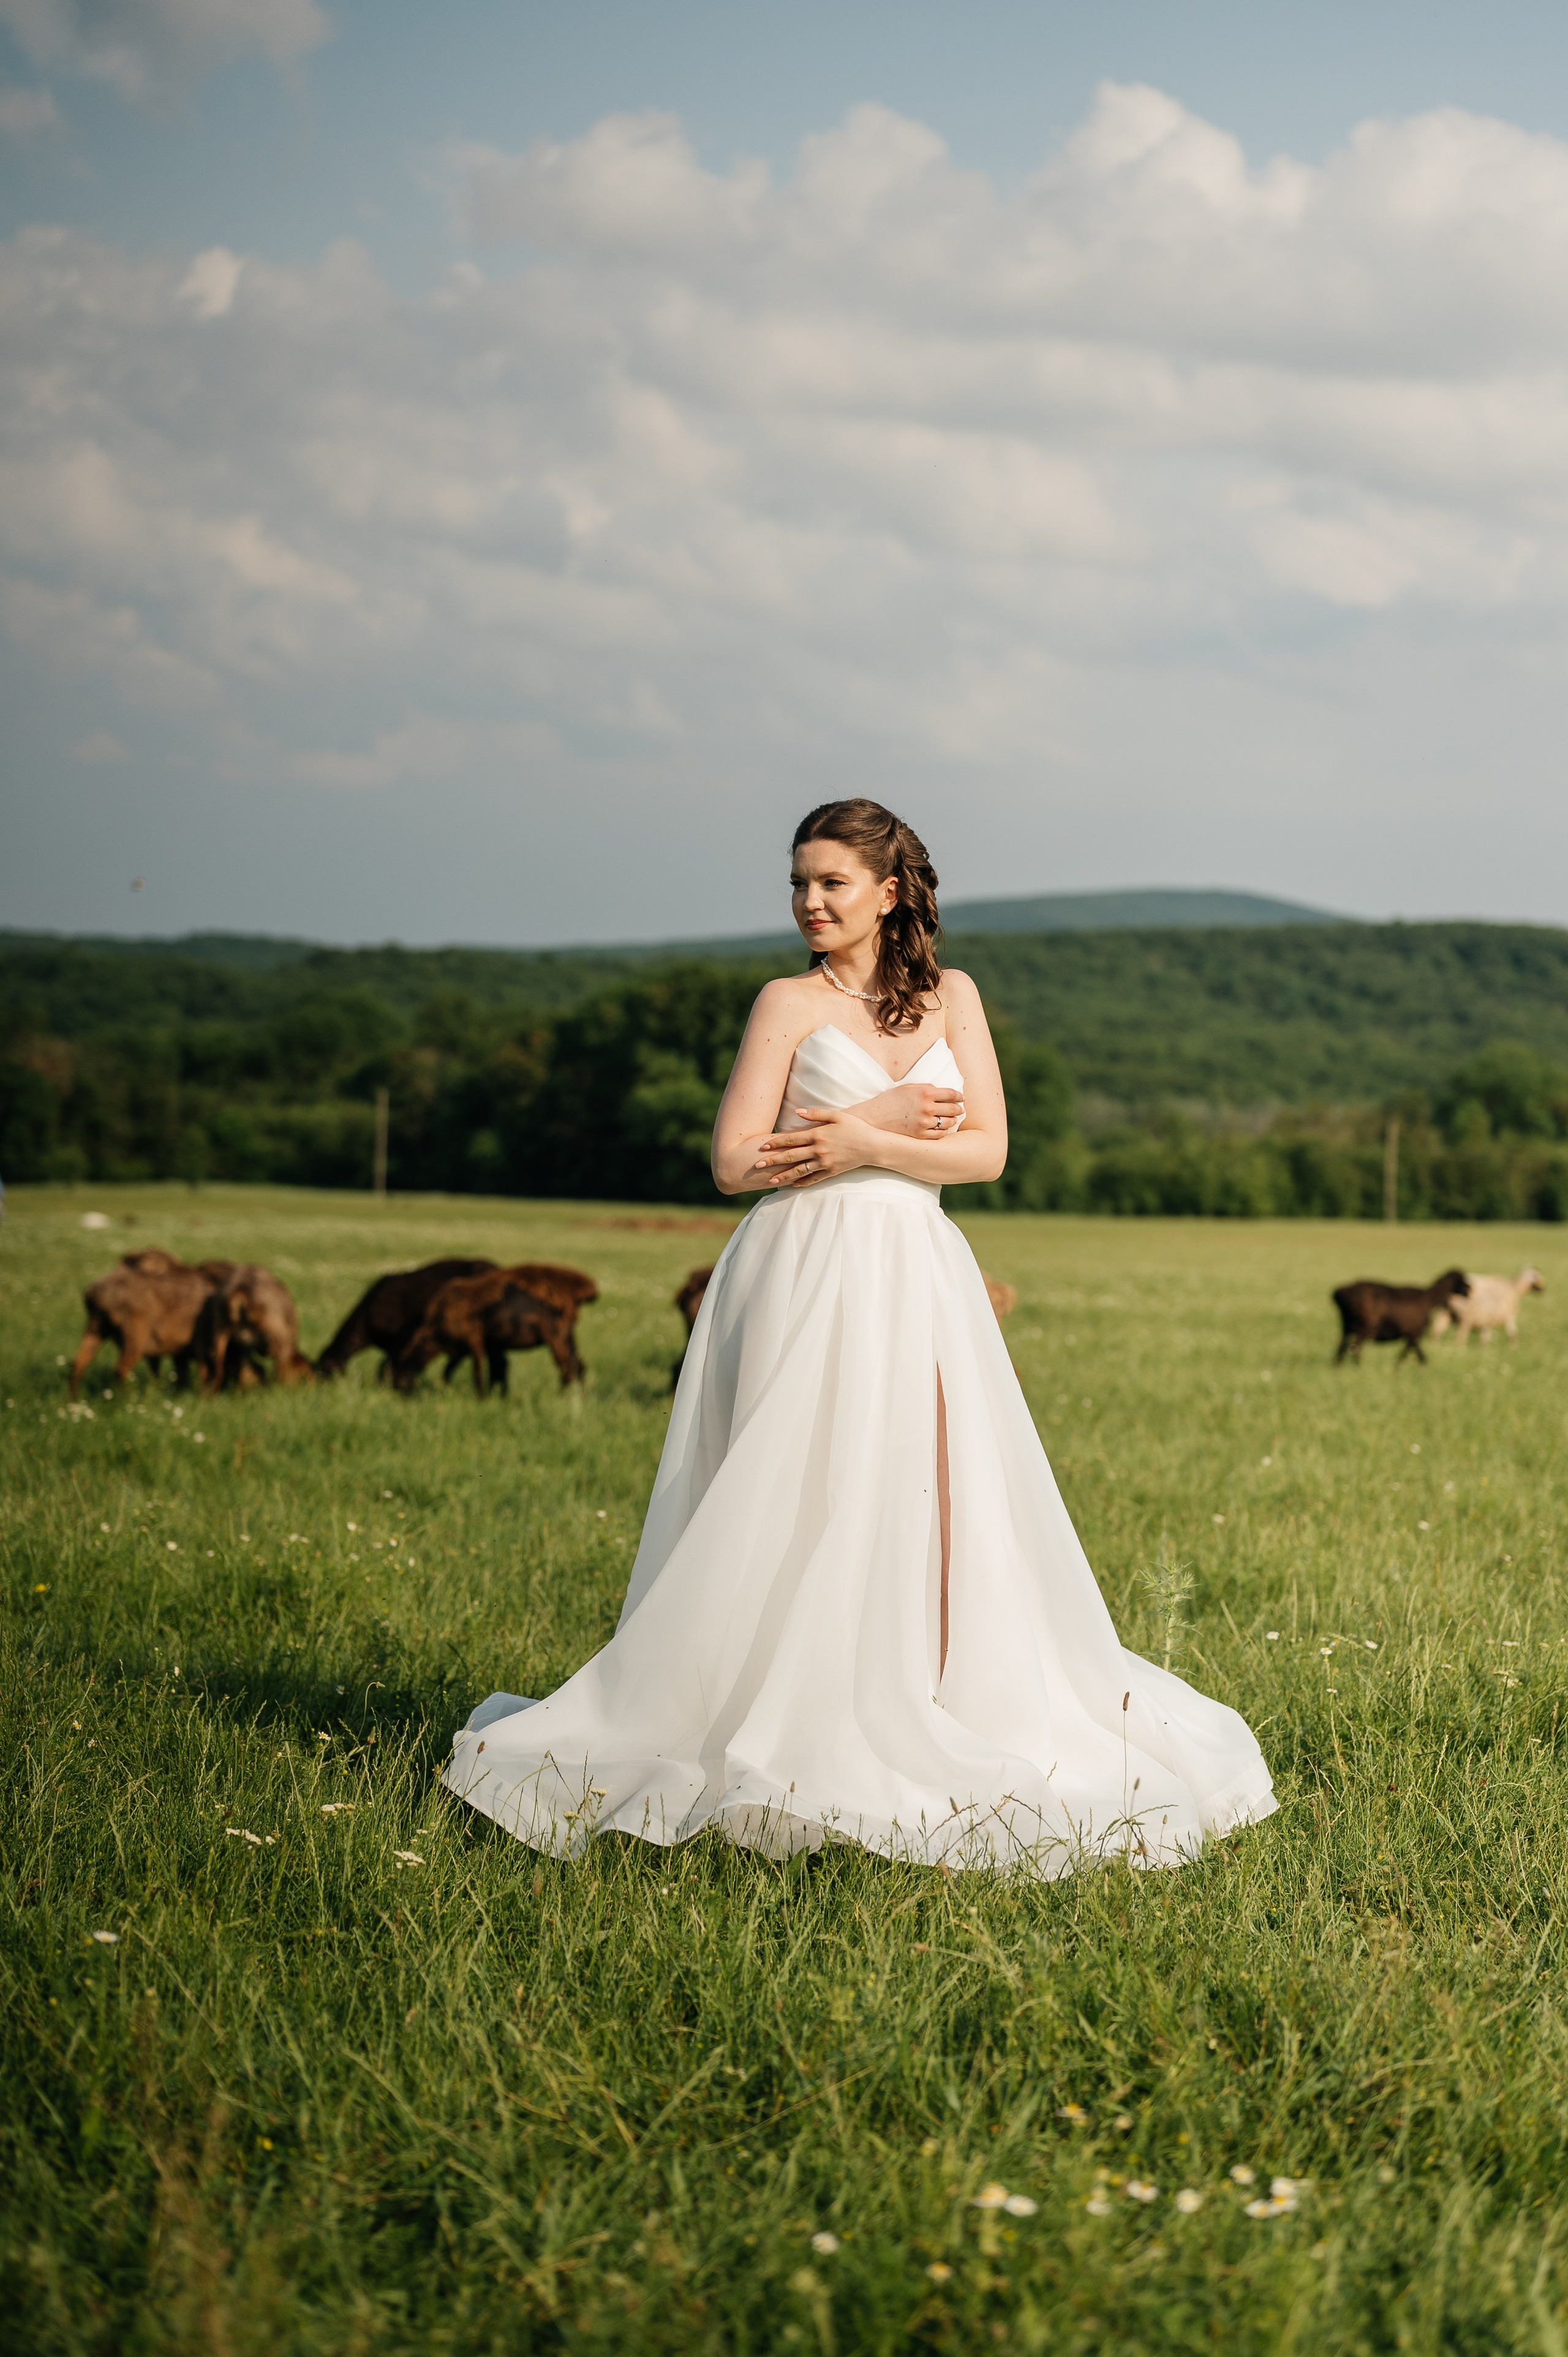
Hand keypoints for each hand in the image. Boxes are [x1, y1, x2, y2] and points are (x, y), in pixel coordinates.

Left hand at [752, 1107, 874, 1187]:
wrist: (872, 1146)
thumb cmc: (855, 1127)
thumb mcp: (836, 1115)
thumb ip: (816, 1114)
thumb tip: (797, 1111)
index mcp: (818, 1135)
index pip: (791, 1139)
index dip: (775, 1143)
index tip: (762, 1146)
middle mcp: (819, 1150)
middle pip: (791, 1156)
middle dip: (773, 1160)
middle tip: (757, 1164)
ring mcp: (825, 1163)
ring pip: (799, 1170)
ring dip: (783, 1175)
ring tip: (770, 1179)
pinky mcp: (831, 1172)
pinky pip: (814, 1179)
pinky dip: (802, 1182)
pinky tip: (792, 1185)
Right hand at [855, 1081, 964, 1138]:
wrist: (874, 1118)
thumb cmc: (890, 1100)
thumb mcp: (908, 1087)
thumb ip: (927, 1087)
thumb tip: (944, 1091)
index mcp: (925, 1093)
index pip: (952, 1094)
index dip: (959, 1096)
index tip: (961, 1098)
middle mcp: (927, 1108)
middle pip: (953, 1109)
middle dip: (958, 1108)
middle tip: (959, 1109)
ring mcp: (924, 1123)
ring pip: (949, 1123)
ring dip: (953, 1120)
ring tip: (952, 1119)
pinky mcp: (921, 1135)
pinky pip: (940, 1134)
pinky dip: (944, 1131)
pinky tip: (941, 1127)